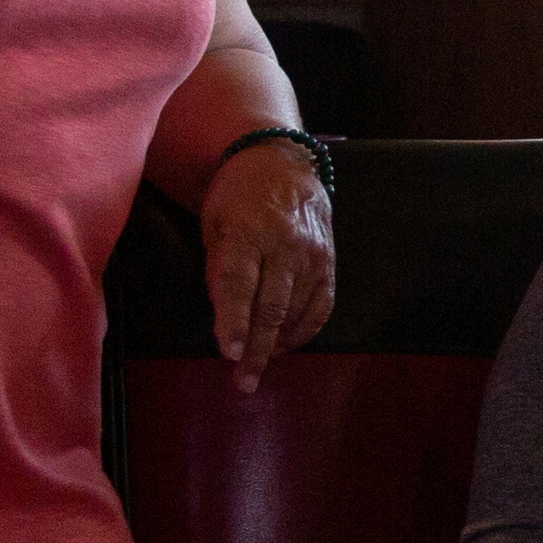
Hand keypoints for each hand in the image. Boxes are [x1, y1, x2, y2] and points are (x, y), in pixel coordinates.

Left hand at [202, 141, 335, 390]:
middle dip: (256, 348)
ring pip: (296, 311)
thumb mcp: (213, 222)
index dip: (234, 321)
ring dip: (276, 344)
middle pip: (270, 307)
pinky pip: (321, 306)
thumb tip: (224, 316)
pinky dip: (304, 330)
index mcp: (247, 231)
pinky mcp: (329, 262)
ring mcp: (312, 254)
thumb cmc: (236, 194)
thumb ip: (218, 268)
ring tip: (257, 367)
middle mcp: (285, 244)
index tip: (229, 353)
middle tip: (244, 381)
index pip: (240, 284)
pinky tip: (286, 344)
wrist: (281, 161)